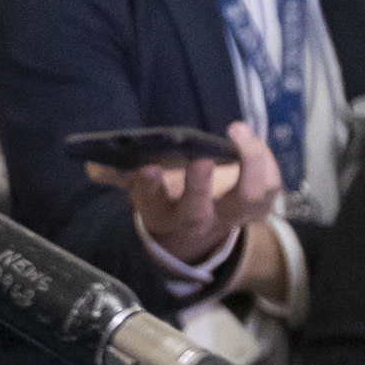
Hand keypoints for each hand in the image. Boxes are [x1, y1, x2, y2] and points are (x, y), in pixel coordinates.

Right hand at [89, 121, 281, 271]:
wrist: (197, 232)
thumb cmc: (167, 197)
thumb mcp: (140, 189)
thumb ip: (117, 176)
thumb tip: (94, 167)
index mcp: (161, 213)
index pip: (151, 201)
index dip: (149, 186)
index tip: (147, 167)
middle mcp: (196, 218)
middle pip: (197, 212)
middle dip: (198, 188)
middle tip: (200, 161)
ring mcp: (230, 214)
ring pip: (246, 200)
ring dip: (248, 168)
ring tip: (237, 132)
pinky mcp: (256, 205)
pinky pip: (270, 188)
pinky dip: (268, 163)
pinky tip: (253, 138)